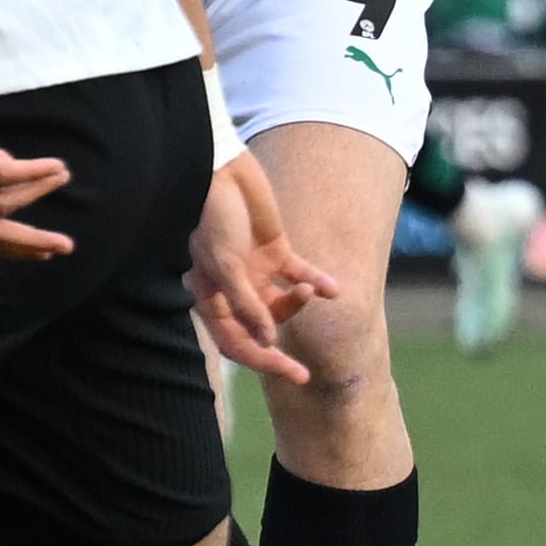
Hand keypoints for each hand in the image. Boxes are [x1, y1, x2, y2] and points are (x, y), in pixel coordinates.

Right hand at [193, 146, 339, 380]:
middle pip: (260, 330)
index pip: (235, 342)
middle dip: (280, 347)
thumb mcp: (226, 263)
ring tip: (311, 288)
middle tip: (306, 370)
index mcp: (211, 298)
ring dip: (299, 302)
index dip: (261, 361)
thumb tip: (266, 341)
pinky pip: (300, 274)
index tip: (292, 375)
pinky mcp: (275, 250)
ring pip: (282, 304)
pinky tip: (334, 289)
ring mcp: (255, 271)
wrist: (224, 170)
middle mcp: (233, 290)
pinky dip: (318, 282)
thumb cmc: (215, 216)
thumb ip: (246, 304)